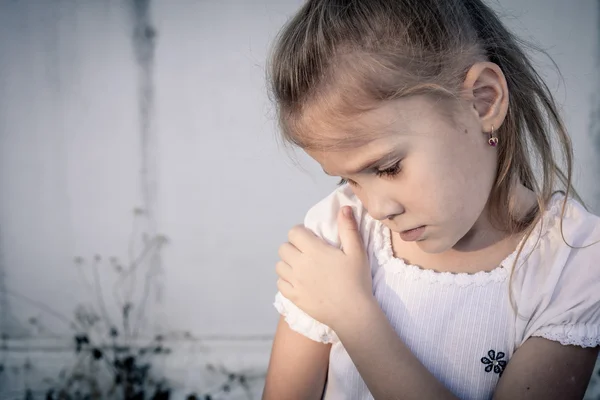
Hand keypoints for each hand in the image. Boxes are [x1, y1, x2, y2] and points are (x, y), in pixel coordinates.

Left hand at [276, 206, 373, 329]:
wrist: (353, 313)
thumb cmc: (357, 281)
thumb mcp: (357, 252)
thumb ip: (348, 228)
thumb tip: (343, 207)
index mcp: (314, 250)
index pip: (294, 232)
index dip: (300, 233)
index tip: (310, 238)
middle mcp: (300, 264)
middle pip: (283, 248)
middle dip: (293, 247)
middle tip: (307, 253)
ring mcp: (295, 282)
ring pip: (279, 266)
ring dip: (288, 264)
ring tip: (302, 267)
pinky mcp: (294, 297)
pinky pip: (280, 283)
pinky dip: (286, 280)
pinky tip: (298, 282)